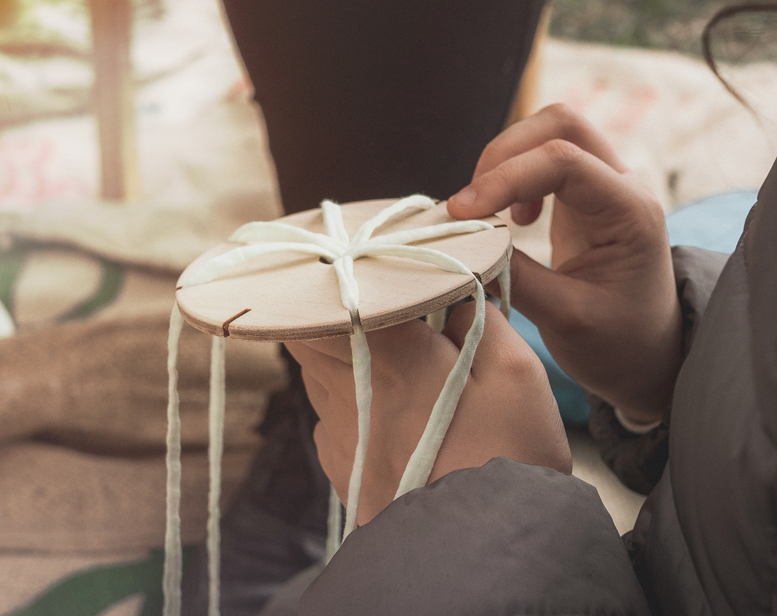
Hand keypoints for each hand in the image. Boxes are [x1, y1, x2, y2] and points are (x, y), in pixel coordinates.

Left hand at [286, 303, 570, 525]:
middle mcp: (347, 389)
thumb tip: (452, 296)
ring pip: (317, 379)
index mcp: (388, 354)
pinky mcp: (342, 469)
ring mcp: (338, 434)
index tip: (348, 275)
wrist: (482, 548)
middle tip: (368, 314)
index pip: (321, 304)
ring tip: (382, 366)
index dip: (327, 288)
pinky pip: (329, 422)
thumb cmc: (507, 452)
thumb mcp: (515, 371)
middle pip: (308, 337)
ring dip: (338, 363)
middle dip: (330, 320)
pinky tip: (385, 417)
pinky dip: (348, 408)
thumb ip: (479, 318)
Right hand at [447, 104, 681, 422]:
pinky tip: (510, 219)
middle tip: (473, 204)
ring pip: (549, 133)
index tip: (461, 212)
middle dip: (505, 153)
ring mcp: (603, 186)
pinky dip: (511, 176)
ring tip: (487, 212)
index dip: (504, 178)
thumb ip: (514, 277)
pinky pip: (542, 161)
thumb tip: (463, 246)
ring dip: (506, 162)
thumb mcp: (564, 318)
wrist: (646, 357)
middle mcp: (620, 186)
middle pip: (560, 123)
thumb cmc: (616, 344)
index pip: (562, 161)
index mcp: (628, 212)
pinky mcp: (582, 197)